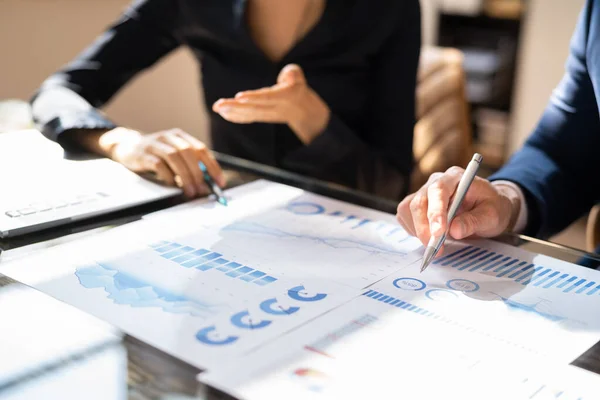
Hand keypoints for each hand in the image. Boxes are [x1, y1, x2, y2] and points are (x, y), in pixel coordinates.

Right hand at [103, 127, 224, 197]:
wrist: (126, 147)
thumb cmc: (155, 155)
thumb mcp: (173, 156)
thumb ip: (189, 166)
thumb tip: (206, 185)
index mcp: (180, 136)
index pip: (201, 149)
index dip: (212, 166)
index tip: (219, 182)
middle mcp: (169, 137)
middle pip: (188, 152)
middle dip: (198, 173)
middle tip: (203, 190)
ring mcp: (154, 143)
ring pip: (174, 157)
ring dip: (185, 176)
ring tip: (190, 191)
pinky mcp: (143, 154)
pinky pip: (158, 164)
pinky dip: (168, 175)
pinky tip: (172, 185)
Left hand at [212, 64, 330, 143]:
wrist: (300, 109)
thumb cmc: (296, 86)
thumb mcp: (298, 76)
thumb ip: (293, 73)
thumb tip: (289, 74)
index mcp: (284, 97)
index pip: (267, 98)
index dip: (254, 98)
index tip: (239, 96)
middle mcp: (273, 108)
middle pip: (253, 108)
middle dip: (235, 107)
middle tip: (219, 105)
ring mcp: (266, 114)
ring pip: (248, 114)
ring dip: (231, 111)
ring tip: (217, 107)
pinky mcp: (260, 116)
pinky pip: (247, 117)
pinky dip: (234, 116)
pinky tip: (222, 112)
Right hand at [396, 167, 521, 249]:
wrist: (487, 207)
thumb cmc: (491, 207)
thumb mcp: (492, 215)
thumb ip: (474, 221)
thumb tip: (454, 230)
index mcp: (455, 177)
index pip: (438, 190)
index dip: (436, 211)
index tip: (439, 233)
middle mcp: (436, 181)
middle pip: (419, 201)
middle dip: (424, 227)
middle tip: (435, 248)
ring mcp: (424, 192)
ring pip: (408, 209)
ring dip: (417, 230)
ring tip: (434, 245)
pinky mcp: (417, 205)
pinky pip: (405, 216)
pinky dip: (413, 230)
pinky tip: (428, 237)